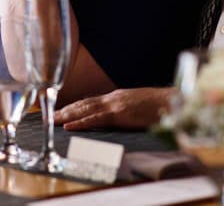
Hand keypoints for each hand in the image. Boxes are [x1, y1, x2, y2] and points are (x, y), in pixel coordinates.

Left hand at [54, 87, 172, 130]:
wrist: (173, 101)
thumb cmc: (160, 107)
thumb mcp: (139, 107)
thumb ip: (126, 110)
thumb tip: (121, 117)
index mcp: (117, 97)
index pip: (91, 101)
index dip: (75, 106)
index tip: (62, 110)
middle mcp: (113, 97)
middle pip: (84, 103)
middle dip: (66, 109)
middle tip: (49, 115)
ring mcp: (115, 104)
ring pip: (85, 109)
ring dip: (67, 115)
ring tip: (53, 120)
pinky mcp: (120, 113)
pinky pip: (96, 118)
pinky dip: (80, 122)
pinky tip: (69, 126)